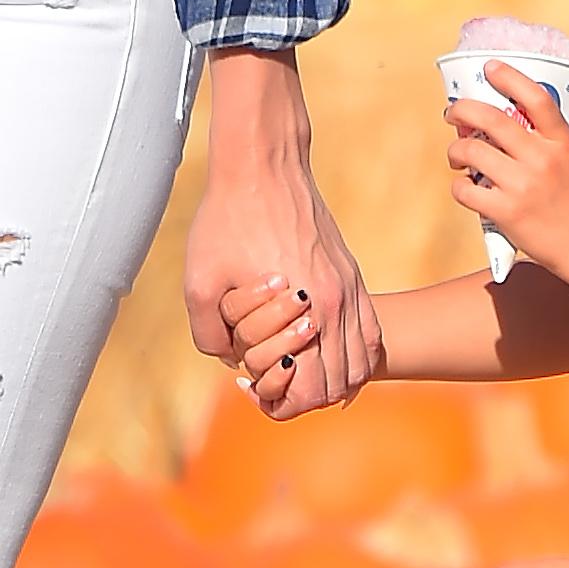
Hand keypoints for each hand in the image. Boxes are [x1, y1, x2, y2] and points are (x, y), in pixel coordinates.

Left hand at [184, 48, 377, 413]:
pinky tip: (320, 348)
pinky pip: (369, 331)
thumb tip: (231, 361)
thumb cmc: (226, 221)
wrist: (262, 164)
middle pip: (340, 383)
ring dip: (332, 377)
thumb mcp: (200, 284)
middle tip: (270, 378)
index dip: (282, 403)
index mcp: (309, 311)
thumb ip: (210, 336)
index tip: (252, 386)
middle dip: (305, 394)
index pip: (313, 391)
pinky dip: (352, 353)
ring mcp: (351, 286)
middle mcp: (340, 303)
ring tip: (296, 369)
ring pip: (361, 361)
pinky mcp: (351, 271)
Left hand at [446, 63, 568, 279]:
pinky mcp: (506, 212)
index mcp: (561, 142)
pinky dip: (459, 185)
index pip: (535, 98)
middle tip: (452, 113)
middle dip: (462, 110)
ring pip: (470, 151)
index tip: (490, 69)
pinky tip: (466, 186)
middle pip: (491, 118)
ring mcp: (523, 185)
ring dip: (456, 150)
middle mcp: (542, 158)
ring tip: (457, 156)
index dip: (509, 77)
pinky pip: (465, 189)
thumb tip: (498, 124)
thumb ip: (543, 140)